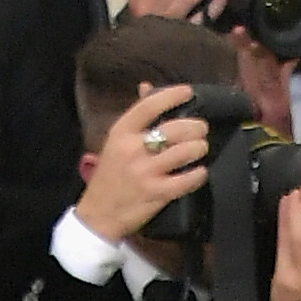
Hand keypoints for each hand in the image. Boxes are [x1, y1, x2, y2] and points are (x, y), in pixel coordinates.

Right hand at [79, 78, 211, 248]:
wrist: (99, 213)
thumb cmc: (110, 175)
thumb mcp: (116, 141)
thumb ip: (135, 117)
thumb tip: (147, 87)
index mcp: (121, 132)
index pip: (149, 106)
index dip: (172, 96)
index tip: (188, 92)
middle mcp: (132, 149)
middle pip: (172, 129)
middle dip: (194, 127)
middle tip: (201, 129)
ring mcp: (144, 172)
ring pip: (182, 152)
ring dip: (198, 148)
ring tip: (201, 148)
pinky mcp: (155, 193)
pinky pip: (184, 181)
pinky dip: (197, 175)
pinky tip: (201, 172)